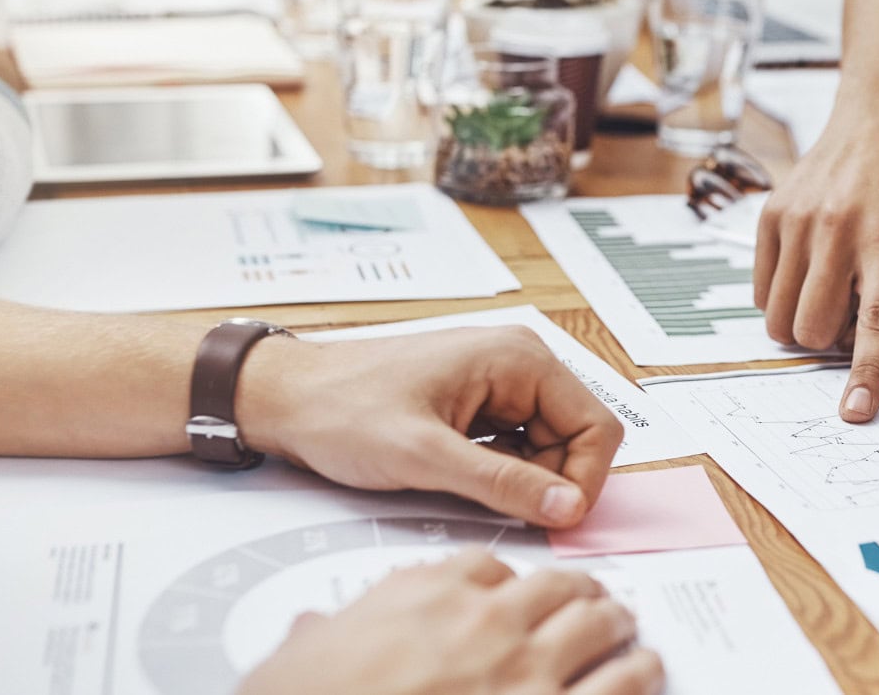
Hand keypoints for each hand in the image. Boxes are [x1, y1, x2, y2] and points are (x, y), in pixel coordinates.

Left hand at [239, 326, 625, 527]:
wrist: (283, 398)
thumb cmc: (340, 410)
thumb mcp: (424, 456)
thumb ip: (503, 484)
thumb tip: (566, 507)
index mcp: (517, 358)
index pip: (596, 426)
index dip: (583, 480)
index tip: (554, 519)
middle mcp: (516, 363)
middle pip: (576, 439)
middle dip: (549, 483)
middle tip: (502, 509)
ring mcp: (498, 384)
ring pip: (547, 449)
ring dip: (521, 481)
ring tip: (464, 487)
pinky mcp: (478, 405)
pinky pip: (516, 449)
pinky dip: (500, 475)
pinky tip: (457, 478)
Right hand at [240, 550, 663, 694]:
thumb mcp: (295, 661)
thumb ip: (319, 636)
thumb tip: (310, 630)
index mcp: (425, 597)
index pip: (485, 566)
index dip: (505, 582)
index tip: (512, 592)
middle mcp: (483, 623)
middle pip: (556, 586)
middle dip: (577, 592)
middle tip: (590, 599)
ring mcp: (525, 671)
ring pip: (597, 622)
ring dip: (615, 623)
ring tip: (625, 627)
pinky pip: (621, 682)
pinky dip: (640, 670)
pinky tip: (645, 669)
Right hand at [754, 120, 878, 422]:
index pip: (875, 323)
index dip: (865, 373)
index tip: (854, 410)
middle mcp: (837, 231)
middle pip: (813, 329)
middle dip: (830, 341)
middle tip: (852, 311)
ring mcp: (797, 222)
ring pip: (779, 318)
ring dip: (804, 325)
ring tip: (830, 293)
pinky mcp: (770, 216)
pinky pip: (761, 293)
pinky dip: (784, 300)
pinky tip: (810, 272)